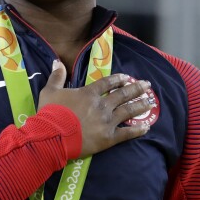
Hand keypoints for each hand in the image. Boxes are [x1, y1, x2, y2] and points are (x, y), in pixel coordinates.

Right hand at [38, 60, 152, 157]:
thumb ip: (56, 76)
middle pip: (123, 95)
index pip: (107, 83)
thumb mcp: (49, 91)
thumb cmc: (50, 113)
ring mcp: (107, 121)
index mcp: (89, 94)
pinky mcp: (109, 138)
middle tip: (147, 85)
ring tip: (150, 102)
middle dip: (136, 88)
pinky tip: (146, 127)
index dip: (118, 79)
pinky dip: (138, 130)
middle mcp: (102, 105)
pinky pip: (127, 133)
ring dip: (140, 105)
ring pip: (128, 111)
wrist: (52, 136)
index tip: (126, 77)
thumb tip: (57, 61)